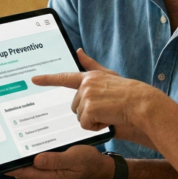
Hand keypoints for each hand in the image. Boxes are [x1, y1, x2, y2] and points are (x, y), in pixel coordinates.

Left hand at [7, 145, 113, 178]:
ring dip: (22, 153)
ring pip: (27, 164)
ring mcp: (44, 176)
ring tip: (12, 136)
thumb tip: (36, 159)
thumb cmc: (88, 163)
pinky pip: (34, 162)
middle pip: (21, 168)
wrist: (99, 169)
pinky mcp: (48, 171)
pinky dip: (30, 153)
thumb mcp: (74, 158)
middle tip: (3, 137)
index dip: (7, 164)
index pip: (21, 172)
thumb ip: (55, 160)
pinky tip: (28, 141)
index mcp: (47, 178)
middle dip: (13, 155)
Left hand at [32, 51, 166, 131]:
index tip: (34, 79)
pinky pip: (85, 125)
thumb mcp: (109, 76)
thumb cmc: (129, 93)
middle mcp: (86, 84)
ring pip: (79, 117)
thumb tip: (79, 51)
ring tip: (110, 114)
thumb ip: (91, 66)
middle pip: (75, 106)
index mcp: (89, 77)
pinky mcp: (89, 107)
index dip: (48, 79)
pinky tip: (109, 120)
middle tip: (106, 110)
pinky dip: (96, 127)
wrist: (142, 103)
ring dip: (93, 120)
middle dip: (88, 113)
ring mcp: (87, 95)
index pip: (65, 77)